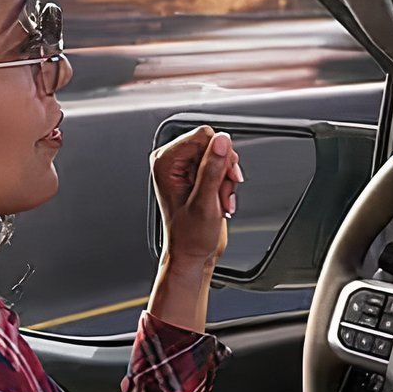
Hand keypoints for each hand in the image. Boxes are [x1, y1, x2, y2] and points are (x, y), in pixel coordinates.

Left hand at [152, 125, 242, 270]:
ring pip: (221, 156)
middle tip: (220, 194)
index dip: (218, 156)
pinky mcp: (197, 176)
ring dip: (226, 180)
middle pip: (213, 144)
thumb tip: (221, 141)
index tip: (221, 178)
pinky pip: (221, 167)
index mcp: (166, 162)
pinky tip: (221, 201)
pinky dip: (226, 184)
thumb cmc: (190, 237)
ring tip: (220, 201)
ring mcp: (185, 168)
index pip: (203, 136)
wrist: (192, 255)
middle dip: (223, 170)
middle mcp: (173, 162)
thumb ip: (213, 169)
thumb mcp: (204, 202)